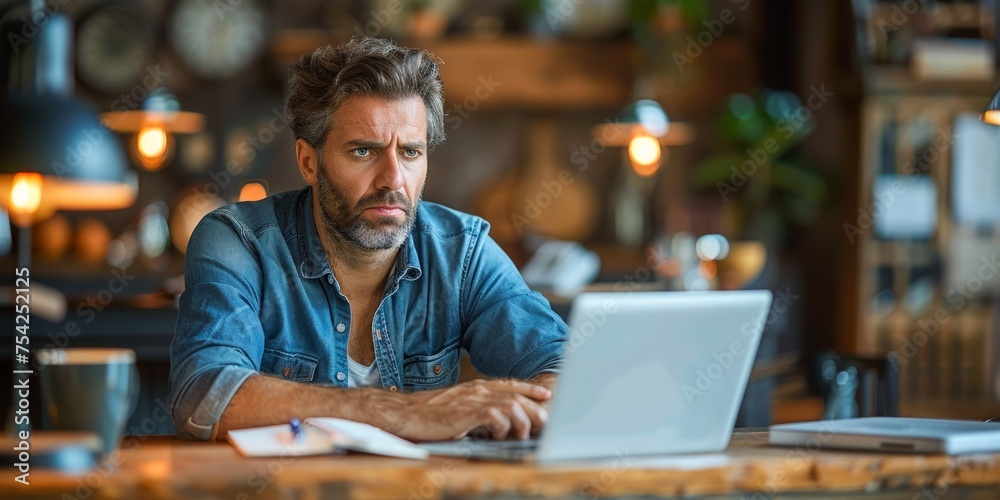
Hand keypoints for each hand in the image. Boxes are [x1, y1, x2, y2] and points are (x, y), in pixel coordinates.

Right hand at [382, 379, 550, 441]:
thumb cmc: (429, 414)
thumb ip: (476, 411)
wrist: (405, 414)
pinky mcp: (466, 412)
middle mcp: (477, 390)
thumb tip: (494, 423)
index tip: (545, 394)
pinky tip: (499, 434)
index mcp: (476, 387)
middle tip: (544, 421)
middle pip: (516, 395)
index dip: (529, 389)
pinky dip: (502, 426)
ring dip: (521, 420)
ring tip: (523, 434)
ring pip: (510, 405)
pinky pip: (494, 416)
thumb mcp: (458, 408)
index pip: (509, 384)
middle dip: (534, 409)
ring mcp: (472, 399)